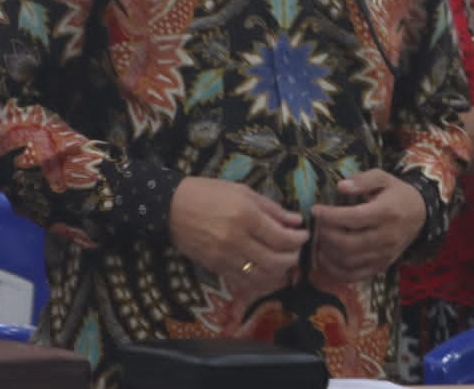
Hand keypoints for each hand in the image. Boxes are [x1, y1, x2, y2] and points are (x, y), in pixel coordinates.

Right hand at [169, 178, 307, 296]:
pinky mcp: (216, 268)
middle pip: (277, 260)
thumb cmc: (206, 192)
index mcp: (245, 215)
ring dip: (280, 273)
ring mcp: (226, 257)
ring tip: (284, 263)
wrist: (169, 206)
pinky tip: (267, 274)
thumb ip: (270, 207)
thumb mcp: (240, 191)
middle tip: (296, 250)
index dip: (299, 239)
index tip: (303, 234)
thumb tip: (295, 220)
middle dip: (293, 257)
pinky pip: (245, 282)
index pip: (282, 237)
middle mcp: (237, 239)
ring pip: (263, 276)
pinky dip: (261, 282)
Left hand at [311, 171, 426, 282]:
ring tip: (318, 239)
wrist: (420, 214)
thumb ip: (363, 180)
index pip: (354, 218)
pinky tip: (325, 258)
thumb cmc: (397, 193)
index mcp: (387, 213)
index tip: (315, 210)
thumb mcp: (383, 178)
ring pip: (349, 261)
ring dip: (328, 252)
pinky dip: (336, 271)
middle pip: (349, 244)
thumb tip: (340, 186)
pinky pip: (355, 275)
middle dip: (326, 235)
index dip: (330, 216)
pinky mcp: (381, 266)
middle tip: (316, 225)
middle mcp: (387, 237)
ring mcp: (384, 255)